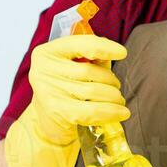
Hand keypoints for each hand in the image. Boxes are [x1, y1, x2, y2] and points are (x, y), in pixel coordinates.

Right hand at [4, 34, 129, 166]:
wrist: (47, 122)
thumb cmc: (65, 89)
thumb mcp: (73, 68)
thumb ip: (91, 58)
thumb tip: (114, 55)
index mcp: (48, 52)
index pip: (80, 43)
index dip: (104, 47)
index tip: (122, 53)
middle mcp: (44, 69)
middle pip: (90, 71)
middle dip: (111, 80)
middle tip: (117, 88)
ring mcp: (49, 91)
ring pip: (94, 90)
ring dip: (114, 96)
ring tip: (119, 100)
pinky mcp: (57, 111)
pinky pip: (92, 110)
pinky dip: (111, 111)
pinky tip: (122, 113)